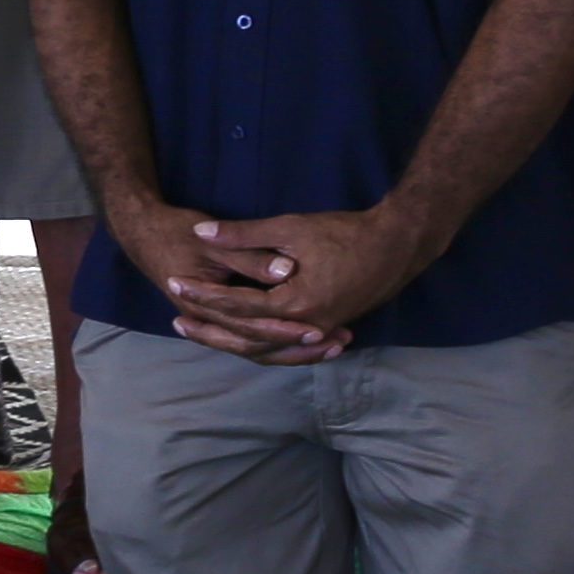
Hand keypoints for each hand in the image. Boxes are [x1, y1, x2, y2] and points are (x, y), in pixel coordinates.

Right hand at [103, 195, 321, 360]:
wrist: (142, 233)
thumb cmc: (174, 232)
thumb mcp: (210, 238)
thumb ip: (249, 254)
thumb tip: (287, 268)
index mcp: (203, 305)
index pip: (251, 325)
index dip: (286, 328)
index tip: (319, 327)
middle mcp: (207, 322)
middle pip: (258, 346)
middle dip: (298, 347)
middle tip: (335, 343)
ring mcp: (211, 323)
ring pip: (256, 349)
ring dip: (294, 350)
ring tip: (332, 346)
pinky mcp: (217, 318)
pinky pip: (251, 341)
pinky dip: (279, 342)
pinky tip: (307, 339)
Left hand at [170, 202, 442, 356]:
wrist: (398, 244)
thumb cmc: (346, 232)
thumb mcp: (291, 228)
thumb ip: (243, 234)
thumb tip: (201, 232)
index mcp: (295, 304)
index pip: (238, 305)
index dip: (204, 294)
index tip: (175, 284)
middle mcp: (307, 326)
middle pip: (248, 337)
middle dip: (212, 328)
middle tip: (178, 321)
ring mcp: (320, 330)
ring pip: (268, 346)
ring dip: (234, 339)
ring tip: (202, 330)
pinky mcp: (328, 326)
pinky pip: (287, 343)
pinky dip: (263, 341)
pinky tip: (244, 334)